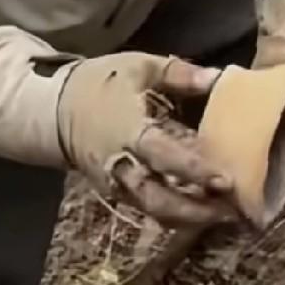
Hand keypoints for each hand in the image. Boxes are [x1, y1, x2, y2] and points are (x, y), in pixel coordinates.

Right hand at [57, 52, 237, 227]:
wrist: (53, 110)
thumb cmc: (98, 84)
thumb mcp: (137, 67)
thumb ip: (179, 74)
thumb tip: (218, 78)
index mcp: (129, 131)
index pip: (164, 157)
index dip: (194, 171)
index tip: (225, 181)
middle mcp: (122, 165)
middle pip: (158, 200)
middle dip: (195, 212)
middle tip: (231, 213)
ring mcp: (116, 183)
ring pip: (153, 211)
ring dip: (188, 218)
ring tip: (223, 216)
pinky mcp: (115, 192)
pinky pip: (147, 208)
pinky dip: (174, 213)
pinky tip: (201, 211)